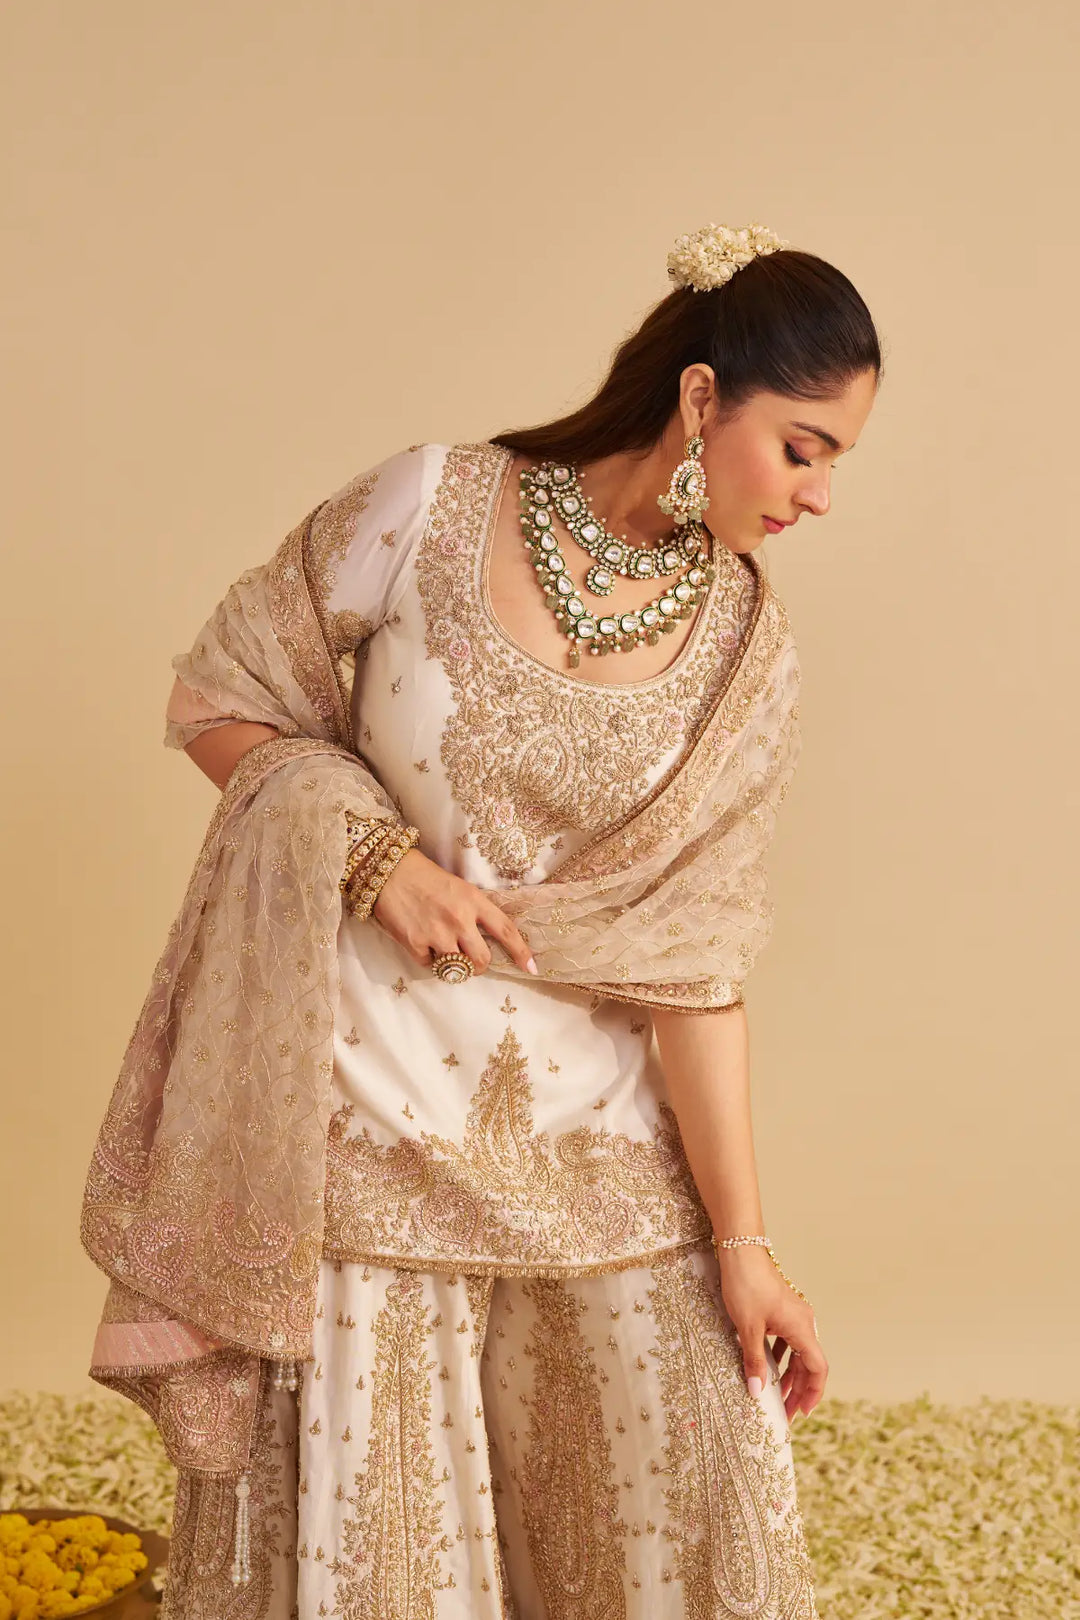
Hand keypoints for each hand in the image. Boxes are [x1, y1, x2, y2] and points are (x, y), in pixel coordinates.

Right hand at [371, 848, 537, 977]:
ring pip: (457, 968)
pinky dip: (428, 959)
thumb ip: (475, 912)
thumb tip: (486, 939)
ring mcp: (436, 933)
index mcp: (474, 901)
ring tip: (444, 951)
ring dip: (453, 965)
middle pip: (482, 960)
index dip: (521, 952)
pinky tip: (421, 942)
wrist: (389, 870)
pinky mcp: (415, 944)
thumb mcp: (460, 888)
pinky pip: (430, 966)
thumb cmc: (426, 877)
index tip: (532, 967)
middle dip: (479, 966)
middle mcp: (459, 919)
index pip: (505, 930)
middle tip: (472, 962)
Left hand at [716, 1245, 827, 1422]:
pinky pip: (787, 1340)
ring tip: (775, 1395)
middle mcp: (803, 1322)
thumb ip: (755, 1361)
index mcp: (802, 1328)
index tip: (801, 1413)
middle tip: (785, 1413)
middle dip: (799, 1390)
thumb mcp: (748, 1328)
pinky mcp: (781, 1309)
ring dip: (789, 1375)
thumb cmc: (746, 1285)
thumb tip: (757, 1392)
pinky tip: (766, 1366)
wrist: (740, 1250)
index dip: (813, 1393)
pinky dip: (780, 1357)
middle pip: (809, 1364)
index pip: (818, 1368)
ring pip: (798, 1352)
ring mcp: (793, 1315)